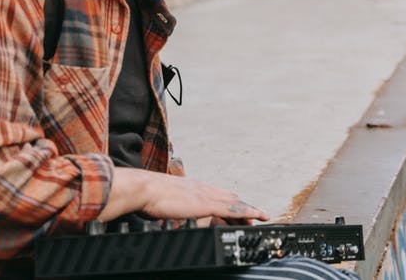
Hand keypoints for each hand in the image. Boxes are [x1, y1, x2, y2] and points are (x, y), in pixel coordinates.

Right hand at [100, 167, 269, 222]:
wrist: (142, 189)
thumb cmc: (147, 195)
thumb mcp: (163, 199)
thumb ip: (170, 204)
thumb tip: (165, 211)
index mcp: (193, 188)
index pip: (217, 195)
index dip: (229, 203)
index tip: (237, 210)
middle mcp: (203, 188)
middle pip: (230, 197)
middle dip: (243, 208)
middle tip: (255, 217)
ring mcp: (206, 195)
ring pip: (236, 202)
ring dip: (250, 210)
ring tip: (262, 217)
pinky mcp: (206, 203)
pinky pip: (233, 208)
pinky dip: (247, 212)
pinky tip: (256, 216)